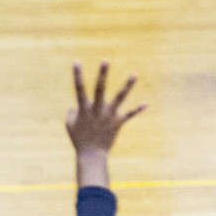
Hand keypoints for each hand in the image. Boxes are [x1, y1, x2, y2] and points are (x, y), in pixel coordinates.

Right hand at [67, 61, 144, 188]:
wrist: (92, 155)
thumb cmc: (79, 140)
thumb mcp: (69, 125)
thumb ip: (71, 112)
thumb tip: (76, 106)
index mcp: (84, 109)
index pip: (79, 89)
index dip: (77, 76)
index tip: (76, 63)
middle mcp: (97, 109)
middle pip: (100, 89)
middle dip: (102, 74)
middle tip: (106, 61)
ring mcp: (109, 115)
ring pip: (119, 98)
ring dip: (127, 86)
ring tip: (134, 75)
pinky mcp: (118, 123)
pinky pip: (129, 115)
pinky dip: (137, 110)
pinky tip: (146, 104)